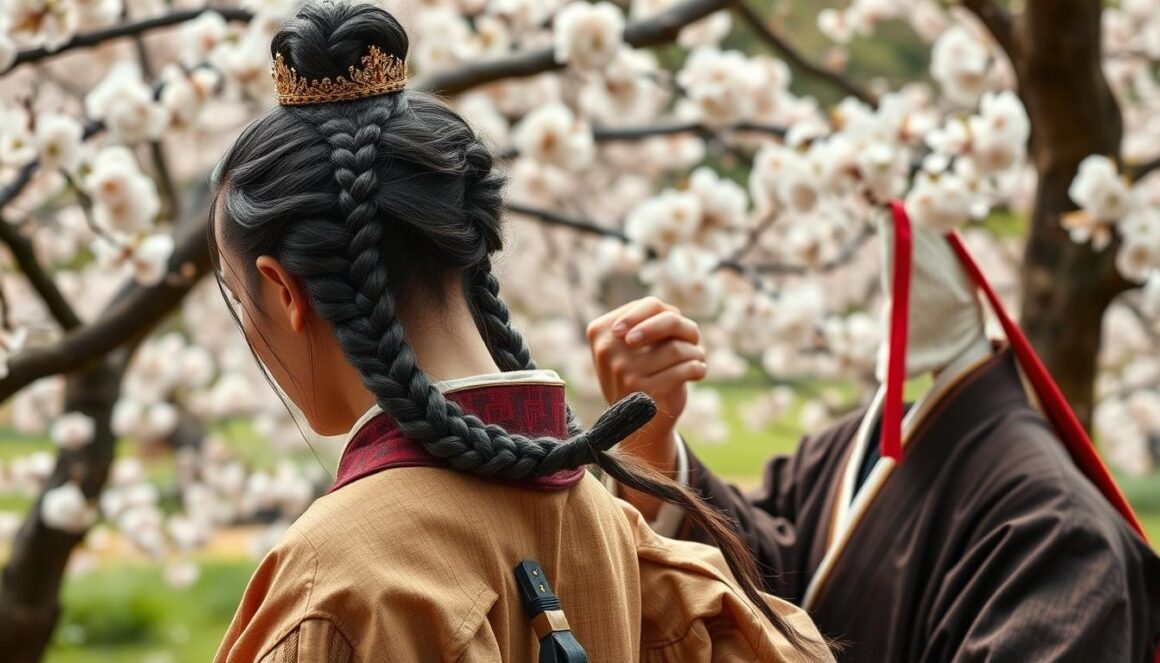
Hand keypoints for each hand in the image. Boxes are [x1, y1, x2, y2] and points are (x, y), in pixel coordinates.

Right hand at [588, 297, 706, 517]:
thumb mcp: (632, 345)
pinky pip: (683, 369)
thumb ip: (647, 322)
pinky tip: (698, 372)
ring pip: (677, 348)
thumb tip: (672, 315)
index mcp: (600, 330)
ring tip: (697, 359)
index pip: (650, 304)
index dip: (673, 315)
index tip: (677, 331)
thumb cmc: (640, 374)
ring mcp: (622, 370)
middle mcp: (607, 348)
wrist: (637, 422)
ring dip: (695, 353)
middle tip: (694, 341)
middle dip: (688, 332)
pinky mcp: (642, 390)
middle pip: (668, 322)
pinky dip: (696, 369)